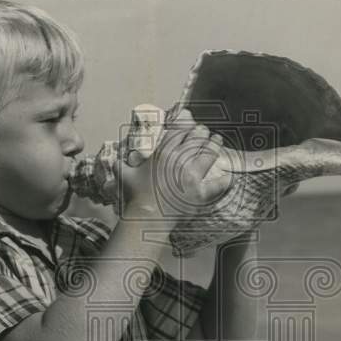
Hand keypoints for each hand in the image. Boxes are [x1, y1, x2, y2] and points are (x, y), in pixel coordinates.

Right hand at [120, 107, 231, 225]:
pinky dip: (225, 179)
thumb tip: (111, 160)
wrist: (146, 216)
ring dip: (215, 144)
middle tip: (205, 131)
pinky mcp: (201, 192)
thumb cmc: (134, 196)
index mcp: (163, 153)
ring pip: (210, 152)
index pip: (180, 130)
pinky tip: (229, 174)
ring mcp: (192, 176)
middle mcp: (180, 160)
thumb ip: (120, 165)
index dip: (187, 124)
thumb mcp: (124, 175)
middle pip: (197, 137)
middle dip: (202, 132)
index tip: (190, 124)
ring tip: (217, 141)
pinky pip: (219, 182)